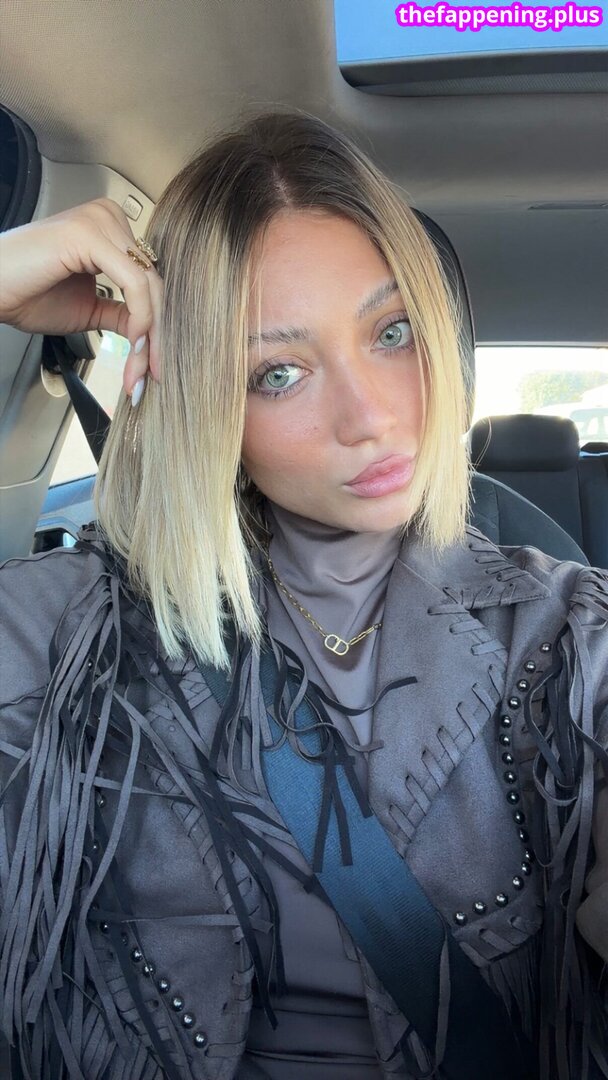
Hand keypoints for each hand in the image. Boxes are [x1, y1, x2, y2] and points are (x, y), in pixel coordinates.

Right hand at [0, 197, 162, 395]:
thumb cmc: (26, 293)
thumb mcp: (87, 309)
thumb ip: (120, 314)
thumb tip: (147, 332)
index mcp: (110, 229)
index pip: (149, 280)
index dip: (157, 326)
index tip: (153, 365)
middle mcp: (109, 218)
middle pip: (153, 283)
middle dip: (158, 335)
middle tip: (153, 374)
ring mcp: (100, 222)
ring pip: (149, 285)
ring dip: (150, 335)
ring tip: (140, 370)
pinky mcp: (89, 235)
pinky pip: (133, 283)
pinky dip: (139, 318)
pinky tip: (133, 345)